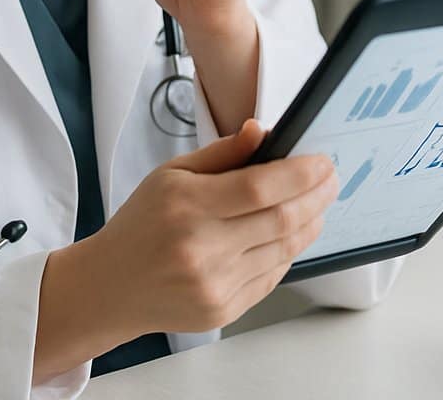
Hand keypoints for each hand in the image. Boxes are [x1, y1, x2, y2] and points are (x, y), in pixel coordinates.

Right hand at [93, 120, 337, 334]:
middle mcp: (201, 249)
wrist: (111, 287)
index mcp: (187, 206)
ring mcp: (214, 285)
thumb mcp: (172, 174)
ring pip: (283, 249)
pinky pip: (272, 276)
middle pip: (280, 220)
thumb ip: (222, 153)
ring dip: (310, 224)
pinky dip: (288, 251)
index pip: (259, 187)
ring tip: (319, 204)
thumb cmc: (142, 223)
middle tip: (331, 179)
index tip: (322, 162)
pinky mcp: (223, 310)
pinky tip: (293, 234)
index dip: (300, 174)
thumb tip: (262, 132)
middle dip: (316, 196)